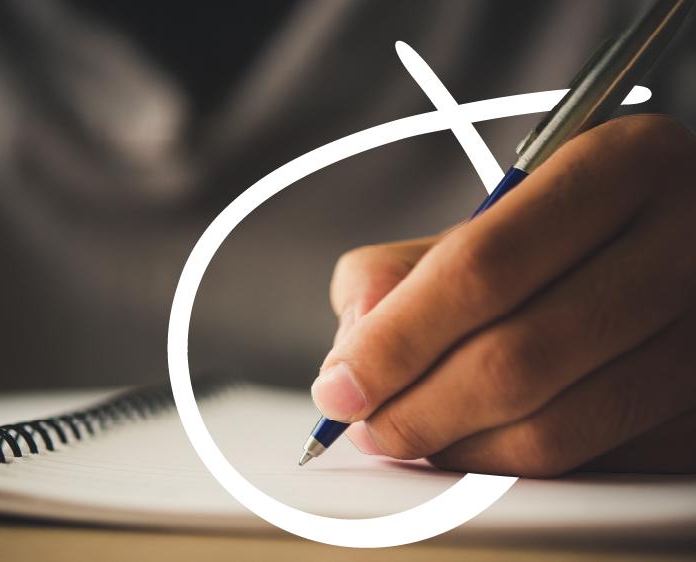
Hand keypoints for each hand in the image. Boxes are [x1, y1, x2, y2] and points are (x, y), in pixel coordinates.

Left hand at [312, 114, 695, 476]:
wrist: (689, 237)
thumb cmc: (573, 226)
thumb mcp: (490, 212)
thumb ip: (401, 271)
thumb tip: (349, 357)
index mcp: (621, 165)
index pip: (482, 269)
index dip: (395, 341)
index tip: (337, 386)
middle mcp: (685, 242)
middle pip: (516, 360)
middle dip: (415, 410)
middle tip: (365, 425)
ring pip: (556, 428)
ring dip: (457, 448)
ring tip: (409, 433)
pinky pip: (591, 461)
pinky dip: (511, 464)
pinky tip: (475, 442)